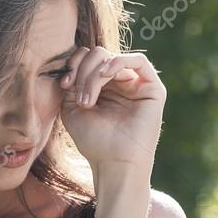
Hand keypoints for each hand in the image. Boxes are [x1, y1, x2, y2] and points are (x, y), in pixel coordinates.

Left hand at [59, 46, 165, 181]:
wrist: (114, 163)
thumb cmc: (93, 140)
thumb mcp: (71, 107)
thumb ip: (72, 82)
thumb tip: (73, 61)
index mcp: (101, 86)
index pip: (87, 59)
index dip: (73, 64)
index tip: (64, 85)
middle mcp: (119, 83)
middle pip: (98, 55)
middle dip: (82, 71)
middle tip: (77, 97)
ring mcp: (136, 84)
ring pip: (112, 58)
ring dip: (94, 74)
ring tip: (87, 99)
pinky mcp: (153, 89)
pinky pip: (138, 60)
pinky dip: (117, 62)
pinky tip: (104, 75)